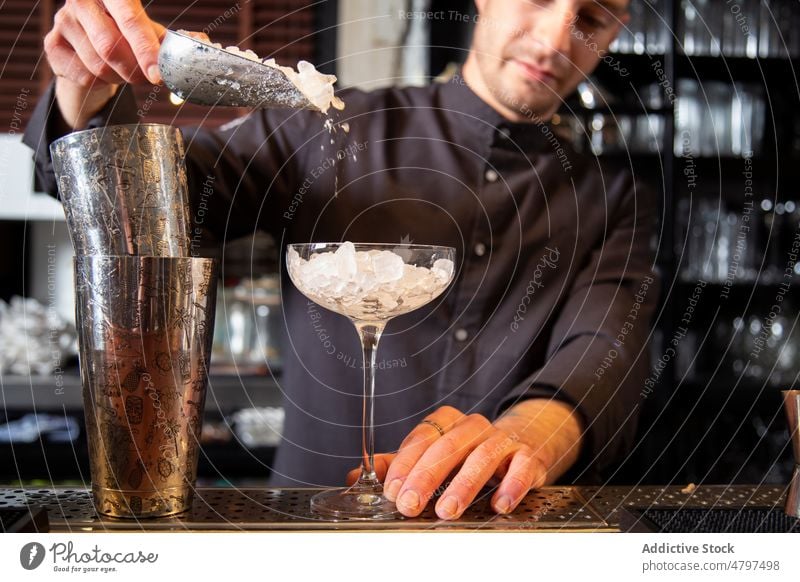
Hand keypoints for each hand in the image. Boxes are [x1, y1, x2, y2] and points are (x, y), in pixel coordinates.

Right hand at [45, 0, 164, 87]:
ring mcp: (63, 21)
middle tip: (148, 77)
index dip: (146, 49)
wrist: (90, 39)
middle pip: (110, 47)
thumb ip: (166, 40)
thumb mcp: (148, 30)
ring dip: (119, 78)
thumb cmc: (126, 32)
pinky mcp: (52, 45)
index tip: (158, 74)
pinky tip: (104, 70)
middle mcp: (81, 1)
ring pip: (98, 66)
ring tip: (124, 70)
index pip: (130, 20)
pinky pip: (84, 76)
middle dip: (134, 70)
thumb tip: (197, 46)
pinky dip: (101, 82)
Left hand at [347, 405, 548, 519]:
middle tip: (410, 505)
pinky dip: (510, 486)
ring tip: (446, 511)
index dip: (404, 465)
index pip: (422, 438)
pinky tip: (499, 504)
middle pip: (447, 446)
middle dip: (426, 477)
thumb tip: (354, 475)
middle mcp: (474, 427)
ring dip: (462, 485)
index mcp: (448, 423)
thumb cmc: (470, 452)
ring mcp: (502, 440)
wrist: (525, 441)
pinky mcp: (528, 457)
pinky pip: (520, 467)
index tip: (391, 491)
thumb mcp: (433, 456)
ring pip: (481, 456)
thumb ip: (397, 466)